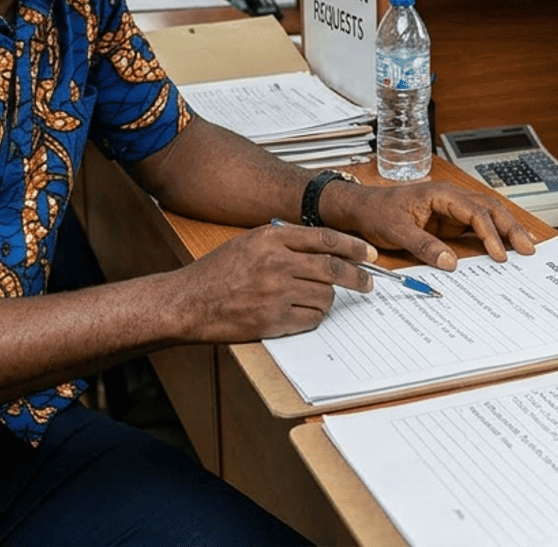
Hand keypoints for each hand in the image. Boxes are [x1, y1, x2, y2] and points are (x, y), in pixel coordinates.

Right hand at [165, 222, 375, 342]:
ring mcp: (275, 293)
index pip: (325, 239)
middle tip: (367, 283)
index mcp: (271, 238)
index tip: (369, 255)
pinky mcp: (272, 320)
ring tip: (310, 299)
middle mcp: (276, 262)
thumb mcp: (250, 242)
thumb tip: (327, 249)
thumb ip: (286, 241)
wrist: (189, 302)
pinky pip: (311, 319)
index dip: (353, 247)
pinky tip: (299, 313)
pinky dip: (311, 317)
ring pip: (325, 297)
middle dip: (357, 278)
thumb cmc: (217, 272)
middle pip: (333, 269)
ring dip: (326, 300)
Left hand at [323, 179, 536, 269]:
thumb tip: (449, 262)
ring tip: (525, 246)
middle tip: (528, 248)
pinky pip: (476, 226)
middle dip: (511, 228)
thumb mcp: (396, 230)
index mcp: (441, 194)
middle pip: (490, 209)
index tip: (500, 253)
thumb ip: (423, 245)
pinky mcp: (448, 221)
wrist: (361, 208)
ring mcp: (451, 209)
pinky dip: (493, 235)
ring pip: (487, 215)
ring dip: (507, 229)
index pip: (474, 211)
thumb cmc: (376, 211)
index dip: (490, 232)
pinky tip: (504, 247)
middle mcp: (450, 198)